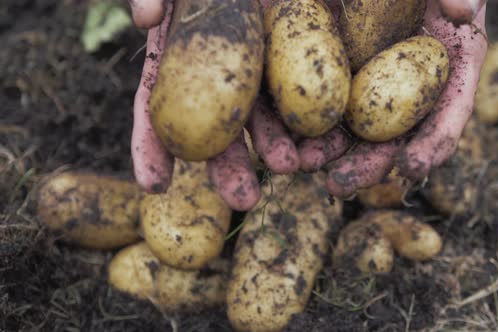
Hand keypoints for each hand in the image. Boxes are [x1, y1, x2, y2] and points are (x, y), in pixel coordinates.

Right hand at [127, 0, 299, 210]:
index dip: (152, 148)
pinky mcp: (292, 63)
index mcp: (178, 62)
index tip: (155, 186)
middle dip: (230, 169)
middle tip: (245, 199)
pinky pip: (301, 95)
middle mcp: (216, 78)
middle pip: (218, 131)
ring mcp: (256, 72)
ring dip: (276, 147)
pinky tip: (323, 140)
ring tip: (292, 166)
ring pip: (264, 118)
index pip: (157, 109)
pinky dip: (311, 120)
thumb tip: (146, 20)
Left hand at [298, 0, 487, 196]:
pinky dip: (306, 123)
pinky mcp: (340, 75)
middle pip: (394, 137)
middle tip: (342, 183)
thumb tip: (462, 10)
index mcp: (450, 70)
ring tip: (304, 165)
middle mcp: (411, 89)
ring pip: (355, 128)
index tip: (412, 167)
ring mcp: (374, 85)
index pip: (449, 115)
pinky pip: (323, 102)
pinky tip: (286, 136)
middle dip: (367, 165)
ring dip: (329, 152)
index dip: (433, 144)